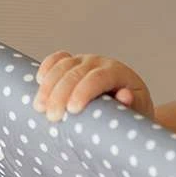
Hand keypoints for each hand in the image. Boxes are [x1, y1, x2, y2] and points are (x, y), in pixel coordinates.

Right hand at [32, 51, 154, 122]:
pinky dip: (47, 68)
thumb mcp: (136, 111)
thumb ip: (132, 104)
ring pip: (63, 66)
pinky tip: (38, 81)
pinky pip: (57, 59)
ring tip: (39, 107)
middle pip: (76, 73)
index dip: (83, 92)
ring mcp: (84, 60)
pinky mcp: (72, 63)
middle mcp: (100, 63)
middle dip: (61, 94)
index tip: (72, 110)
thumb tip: (125, 96)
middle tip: (52, 117)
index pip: (99, 78)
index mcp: (118, 73)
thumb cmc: (133, 111)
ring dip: (48, 86)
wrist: (128, 103)